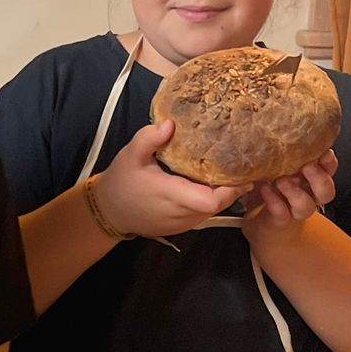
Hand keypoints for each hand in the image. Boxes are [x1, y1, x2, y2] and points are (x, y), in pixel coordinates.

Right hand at [93, 120, 249, 237]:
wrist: (110, 211)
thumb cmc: (121, 182)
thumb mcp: (130, 155)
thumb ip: (148, 138)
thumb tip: (170, 124)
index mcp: (171, 195)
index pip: (210, 201)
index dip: (229, 189)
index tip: (238, 170)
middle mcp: (180, 213)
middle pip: (219, 205)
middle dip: (232, 188)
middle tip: (240, 165)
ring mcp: (182, 223)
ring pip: (214, 212)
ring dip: (223, 195)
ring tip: (230, 172)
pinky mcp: (182, 227)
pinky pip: (204, 215)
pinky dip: (212, 201)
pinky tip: (212, 185)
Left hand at [241, 150, 337, 238]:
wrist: (259, 219)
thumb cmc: (270, 187)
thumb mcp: (276, 165)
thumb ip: (283, 153)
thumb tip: (277, 127)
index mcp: (310, 179)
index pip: (329, 169)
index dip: (329, 161)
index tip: (324, 152)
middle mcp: (308, 195)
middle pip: (326, 191)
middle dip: (319, 178)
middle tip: (307, 166)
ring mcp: (295, 210)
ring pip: (306, 206)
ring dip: (295, 192)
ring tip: (281, 180)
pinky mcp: (280, 221)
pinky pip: (282, 213)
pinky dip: (274, 201)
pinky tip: (265, 189)